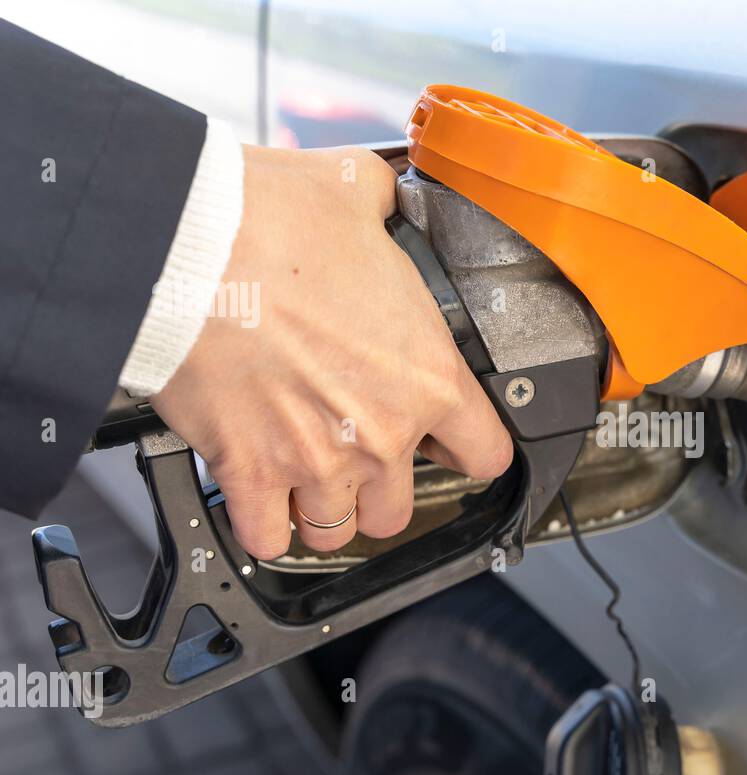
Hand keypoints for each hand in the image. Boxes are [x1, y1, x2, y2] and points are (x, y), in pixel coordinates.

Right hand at [151, 145, 512, 558]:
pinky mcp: (251, 472)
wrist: (187, 246)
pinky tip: (260, 496)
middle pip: (402, 507)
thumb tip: (384, 197)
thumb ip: (387, 210)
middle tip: (359, 453)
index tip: (449, 446)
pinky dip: (262, 523)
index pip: (486, 454)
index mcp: (429, 377)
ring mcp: (318, 461)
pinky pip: (266, 535)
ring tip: (308, 476)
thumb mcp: (358, 195)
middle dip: (382, 487)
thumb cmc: (272, 222)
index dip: (468, 450)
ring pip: (338, 529)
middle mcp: (384, 432)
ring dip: (325, 508)